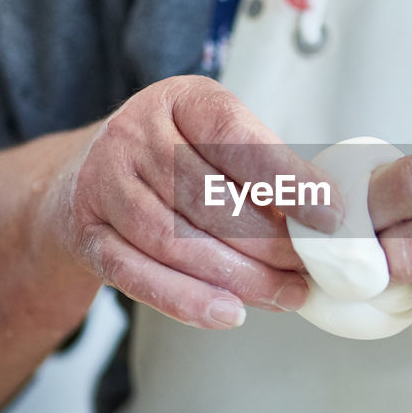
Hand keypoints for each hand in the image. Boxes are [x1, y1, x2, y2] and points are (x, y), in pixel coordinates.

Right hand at [40, 75, 341, 327]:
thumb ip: (264, 168)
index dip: (286, 180)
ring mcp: (103, 183)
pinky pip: (136, 273)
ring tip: (282, 295)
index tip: (327, 216)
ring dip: (236, 276)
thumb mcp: (215, 139)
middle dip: (267, 243)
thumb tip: (324, 214)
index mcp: (179, 99)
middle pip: (207, 197)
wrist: (84, 175)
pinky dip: (186, 299)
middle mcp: (134, 133)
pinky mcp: (86, 233)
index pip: (235, 137)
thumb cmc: (173, 156)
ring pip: (174, 239)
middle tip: (307, 272)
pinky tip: (229, 313)